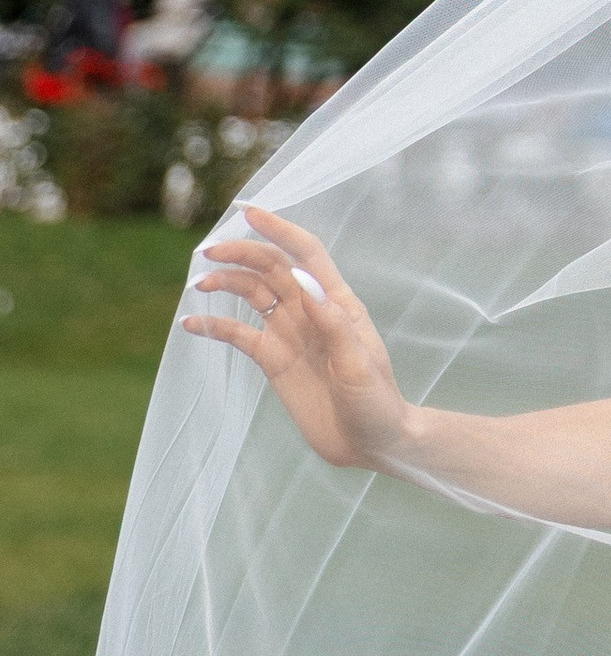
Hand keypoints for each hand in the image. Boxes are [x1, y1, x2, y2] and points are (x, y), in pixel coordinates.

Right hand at [182, 204, 412, 473]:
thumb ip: (332, 323)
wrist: (372, 443)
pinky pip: (240, 336)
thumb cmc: (375, 401)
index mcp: (337, 303)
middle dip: (242, 253)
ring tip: (199, 283)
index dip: (279, 229)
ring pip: (253, 295)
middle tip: (208, 251)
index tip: (248, 212)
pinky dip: (215, 327)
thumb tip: (302, 279)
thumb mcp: (358, 363)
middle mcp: (311, 311)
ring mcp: (291, 334)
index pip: (305, 253)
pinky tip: (191, 324)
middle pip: (272, 268)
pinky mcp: (275, 360)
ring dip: (227, 283)